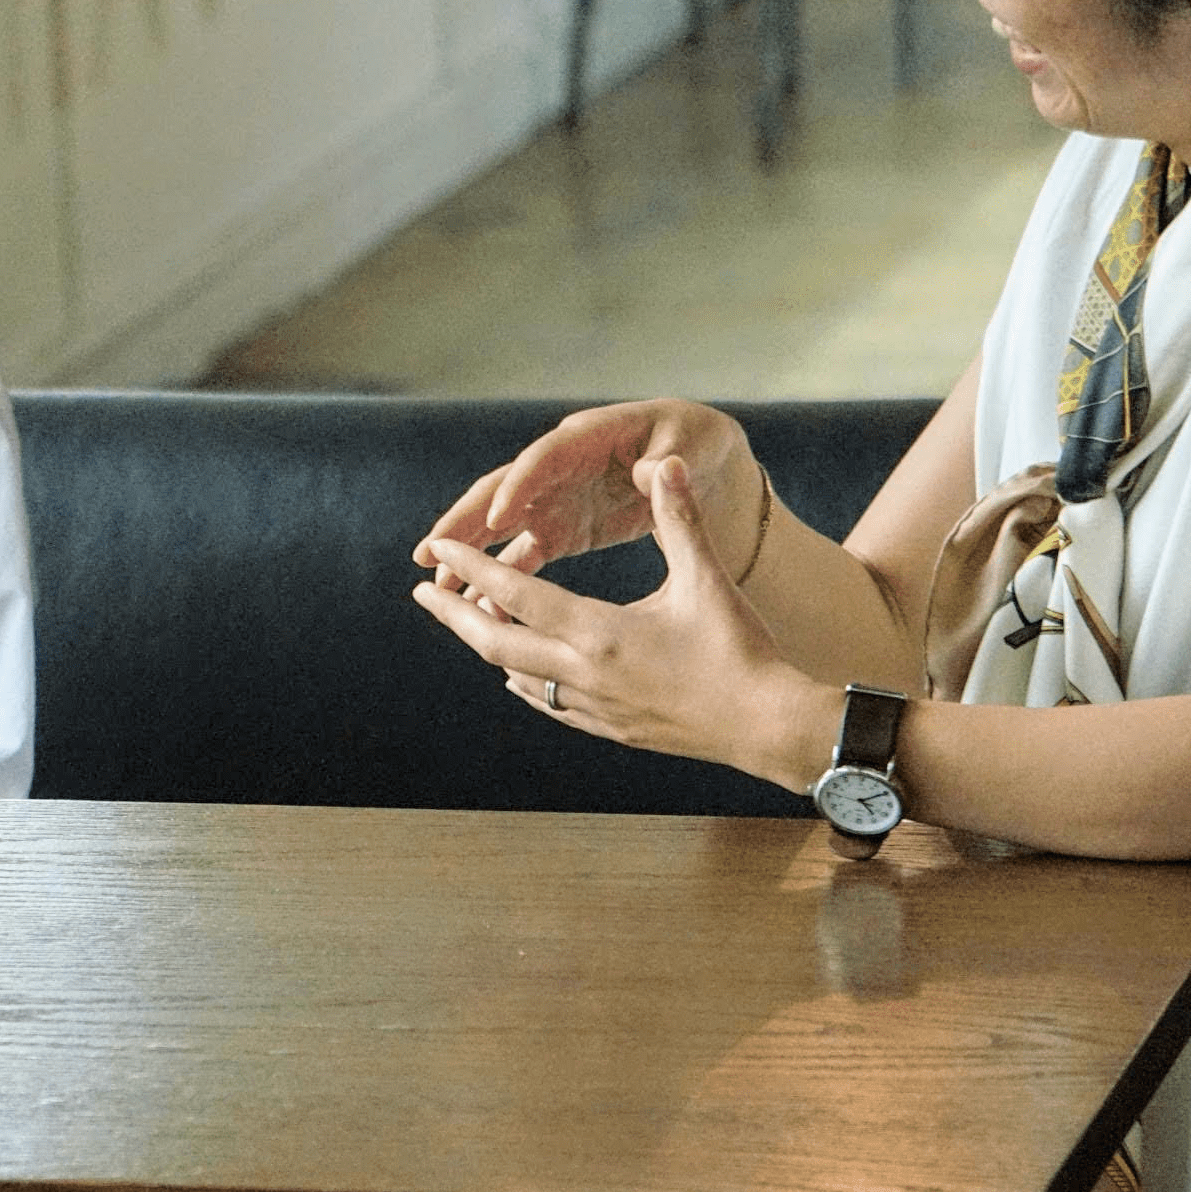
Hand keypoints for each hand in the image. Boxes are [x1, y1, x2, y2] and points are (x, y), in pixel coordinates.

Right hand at [412, 400, 761, 593]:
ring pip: (500, 525)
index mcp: (588, 438)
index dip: (520, 486)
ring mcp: (555, 499)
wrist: (703, 464)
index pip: (544, 460)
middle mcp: (559, 467)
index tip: (499, 517)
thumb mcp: (691, 443)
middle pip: (502, 490)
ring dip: (467, 554)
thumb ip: (669, 460)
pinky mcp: (562, 528)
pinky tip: (474, 605)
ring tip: (435, 586)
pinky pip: (521, 552)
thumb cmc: (697, 443)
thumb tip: (656, 469)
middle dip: (465, 520)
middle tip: (430, 551)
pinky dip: (499, 577)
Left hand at [413, 455, 817, 784]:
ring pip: (517, 675)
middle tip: (424, 591)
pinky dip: (522, 680)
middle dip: (455, 614)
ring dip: (488, 646)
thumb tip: (665, 462)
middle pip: (495, 642)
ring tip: (469, 621)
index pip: (517, 594)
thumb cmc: (740, 650)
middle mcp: (584, 672)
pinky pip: (547, 703)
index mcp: (600, 631)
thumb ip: (681, 519)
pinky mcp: (609, 729)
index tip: (440, 550)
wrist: (766, 727)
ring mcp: (593, 707)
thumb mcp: (708, 578)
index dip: (474, 568)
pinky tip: (517, 673)